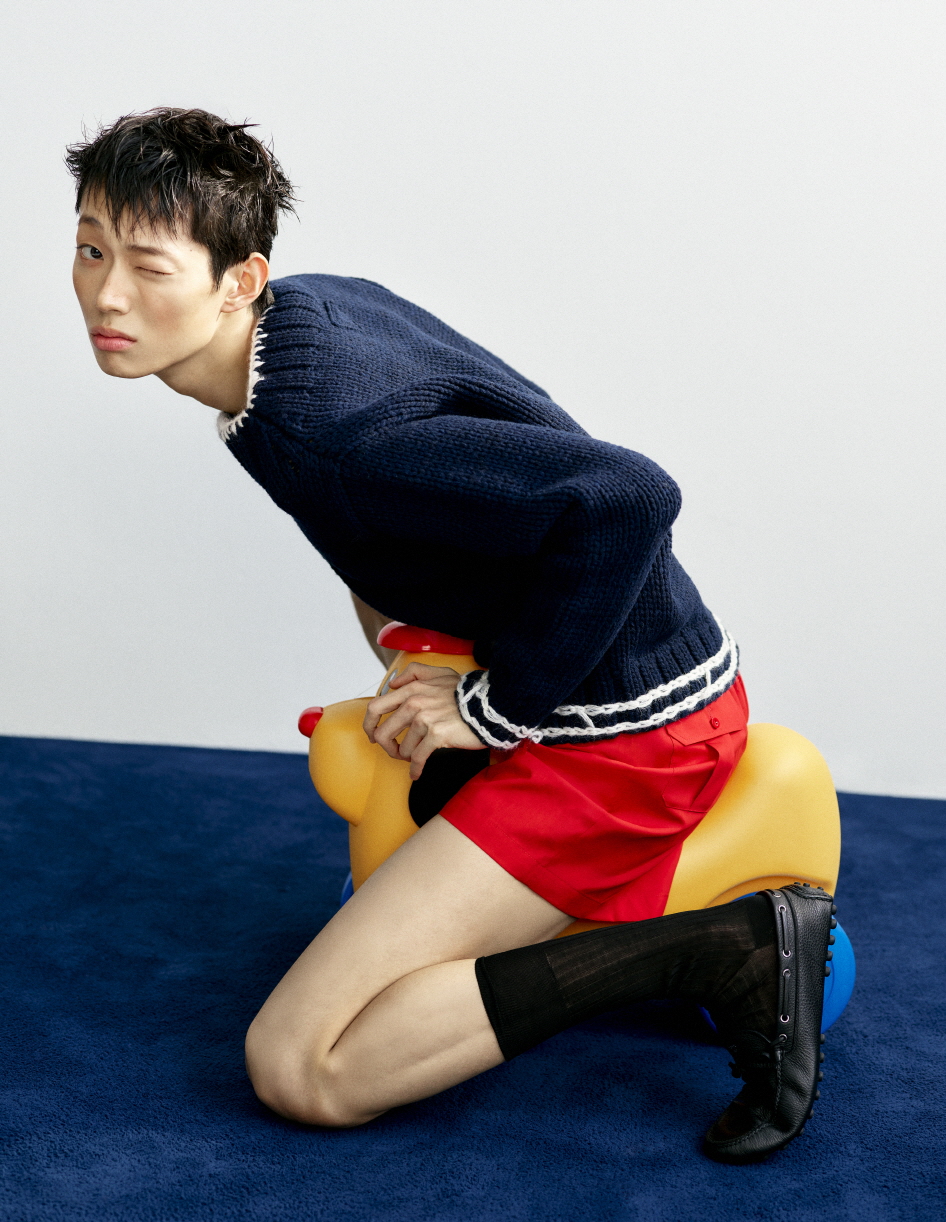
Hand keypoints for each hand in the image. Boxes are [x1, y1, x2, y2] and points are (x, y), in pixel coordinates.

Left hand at [363, 662, 484, 779]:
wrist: (489, 705)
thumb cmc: (465, 692)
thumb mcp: (440, 673)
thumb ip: (414, 672)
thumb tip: (393, 683)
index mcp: (411, 689)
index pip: (375, 707)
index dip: (369, 724)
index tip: (372, 734)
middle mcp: (414, 703)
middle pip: (383, 732)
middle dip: (387, 747)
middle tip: (395, 752)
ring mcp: (425, 719)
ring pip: (402, 748)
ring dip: (406, 758)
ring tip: (414, 759)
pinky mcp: (437, 735)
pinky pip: (418, 758)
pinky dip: (415, 769)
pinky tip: (417, 773)